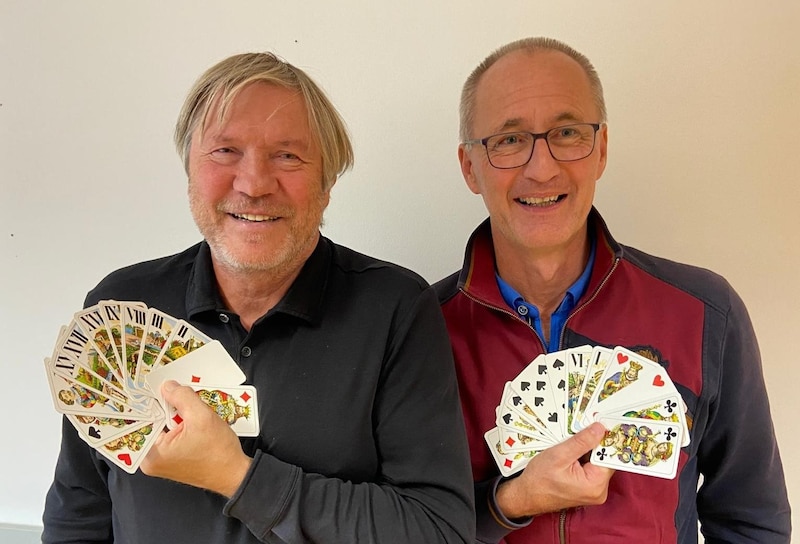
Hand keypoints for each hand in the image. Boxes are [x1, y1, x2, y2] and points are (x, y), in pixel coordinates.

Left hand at [141, 380, 252, 496]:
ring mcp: (162, 460)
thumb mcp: (201, 417)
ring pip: (162, 427)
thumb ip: (182, 397)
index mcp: (151, 454)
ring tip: (187, 407)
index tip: (150, 387)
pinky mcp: (173, 458)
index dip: (146, 400)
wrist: (234, 473)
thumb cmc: (218, 454)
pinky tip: (192, 418)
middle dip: (164, 406)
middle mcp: (152, 460)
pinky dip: (180, 424)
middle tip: (173, 393)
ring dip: (174, 414)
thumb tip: (168, 387)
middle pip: (152, 422)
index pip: (141, 420)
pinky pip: (170, 434)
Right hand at [495, 422, 613, 517]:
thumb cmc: (539, 480)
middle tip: (578, 432)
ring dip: (585, 450)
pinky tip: (569, 454)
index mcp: (595, 484)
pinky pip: (590, 467)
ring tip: (568, 446)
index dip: (604, 439)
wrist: (526, 495)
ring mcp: (593, 491)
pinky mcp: (587, 488)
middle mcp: (598, 490)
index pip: (608, 457)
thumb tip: (599, 429)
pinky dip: (581, 458)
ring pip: (596, 462)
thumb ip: (581, 442)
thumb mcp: (559, 455)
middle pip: (603, 459)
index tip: (599, 424)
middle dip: (592, 444)